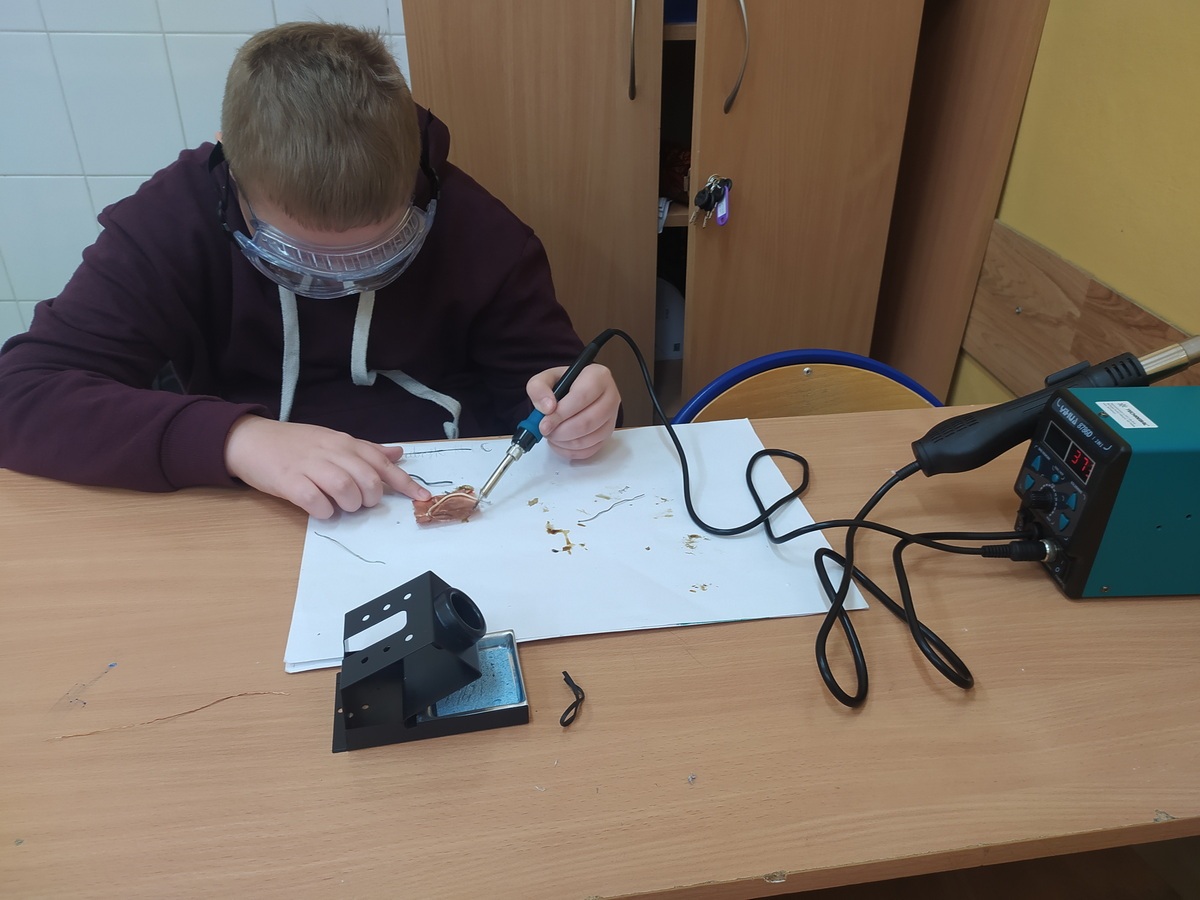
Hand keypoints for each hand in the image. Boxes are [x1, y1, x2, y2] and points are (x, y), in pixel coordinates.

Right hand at [223, 416, 430, 518]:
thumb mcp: (333, 440)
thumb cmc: (295, 444)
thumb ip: (365, 450)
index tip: (423, 499)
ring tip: (341, 506)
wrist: (249, 439)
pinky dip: (324, 511)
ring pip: (345, 488)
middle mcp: (331, 451)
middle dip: (370, 498)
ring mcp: (309, 465)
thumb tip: (398, 454)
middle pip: (367, 478)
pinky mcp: (288, 481)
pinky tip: (322, 510)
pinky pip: (315, 500)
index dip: (405, 483)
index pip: (382, 463)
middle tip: (360, 503)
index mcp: (344, 443)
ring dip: (349, 504)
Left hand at [526, 363, 619, 459]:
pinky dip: (570, 451)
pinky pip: (590, 450)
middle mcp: (610, 397)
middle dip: (561, 432)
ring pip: (589, 439)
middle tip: (545, 431)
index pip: (581, 397)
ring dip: (564, 442)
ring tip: (551, 435)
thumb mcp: (546, 378)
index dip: (561, 414)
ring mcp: (611, 418)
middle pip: (587, 422)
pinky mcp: (608, 435)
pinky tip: (559, 442)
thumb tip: (547, 408)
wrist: (576, 391)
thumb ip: (539, 388)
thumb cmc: (564, 384)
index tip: (544, 423)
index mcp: (598, 376)